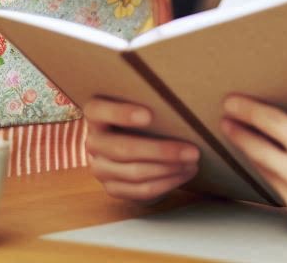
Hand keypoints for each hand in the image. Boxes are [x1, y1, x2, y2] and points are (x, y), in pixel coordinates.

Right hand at [84, 97, 198, 201]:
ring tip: (192, 162)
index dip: (123, 114)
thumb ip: (148, 98)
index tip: (149, 115)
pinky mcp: (112, 188)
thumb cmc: (141, 112)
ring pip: (135, 173)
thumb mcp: (137, 100)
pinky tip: (183, 174)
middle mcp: (93, 141)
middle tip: (193, 151)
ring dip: (168, 169)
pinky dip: (165, 184)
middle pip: (124, 149)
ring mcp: (100, 168)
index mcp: (95, 112)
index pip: (101, 111)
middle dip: (162, 151)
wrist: (127, 141)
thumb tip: (179, 96)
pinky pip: (140, 190)